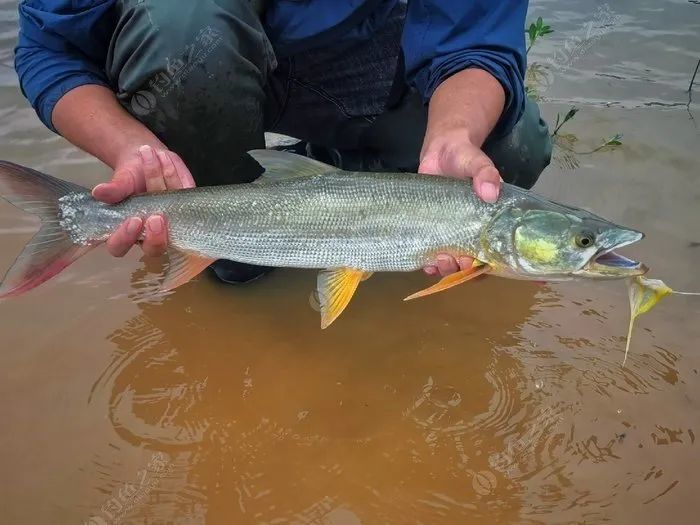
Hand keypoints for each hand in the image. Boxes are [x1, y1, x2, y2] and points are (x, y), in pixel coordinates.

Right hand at [92, 145, 194, 256]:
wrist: (146, 158)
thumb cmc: (130, 176)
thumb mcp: (121, 180)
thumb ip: (114, 190)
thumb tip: (99, 192)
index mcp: (126, 232)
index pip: (120, 246)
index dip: (126, 238)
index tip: (134, 220)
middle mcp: (149, 234)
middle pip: (153, 248)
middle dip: (156, 236)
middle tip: (157, 217)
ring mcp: (171, 225)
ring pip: (173, 220)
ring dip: (162, 187)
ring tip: (153, 162)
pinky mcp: (187, 209)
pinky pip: (186, 199)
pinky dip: (175, 177)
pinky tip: (165, 161)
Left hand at [419, 128, 501, 275]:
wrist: (441, 150)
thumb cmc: (465, 157)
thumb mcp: (477, 162)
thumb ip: (486, 174)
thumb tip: (491, 193)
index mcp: (484, 220)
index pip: (488, 248)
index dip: (481, 261)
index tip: (471, 261)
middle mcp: (467, 230)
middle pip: (465, 259)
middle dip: (457, 266)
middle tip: (449, 259)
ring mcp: (446, 230)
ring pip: (446, 258)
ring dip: (442, 266)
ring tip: (434, 263)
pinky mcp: (428, 226)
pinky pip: (427, 249)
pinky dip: (425, 259)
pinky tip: (421, 262)